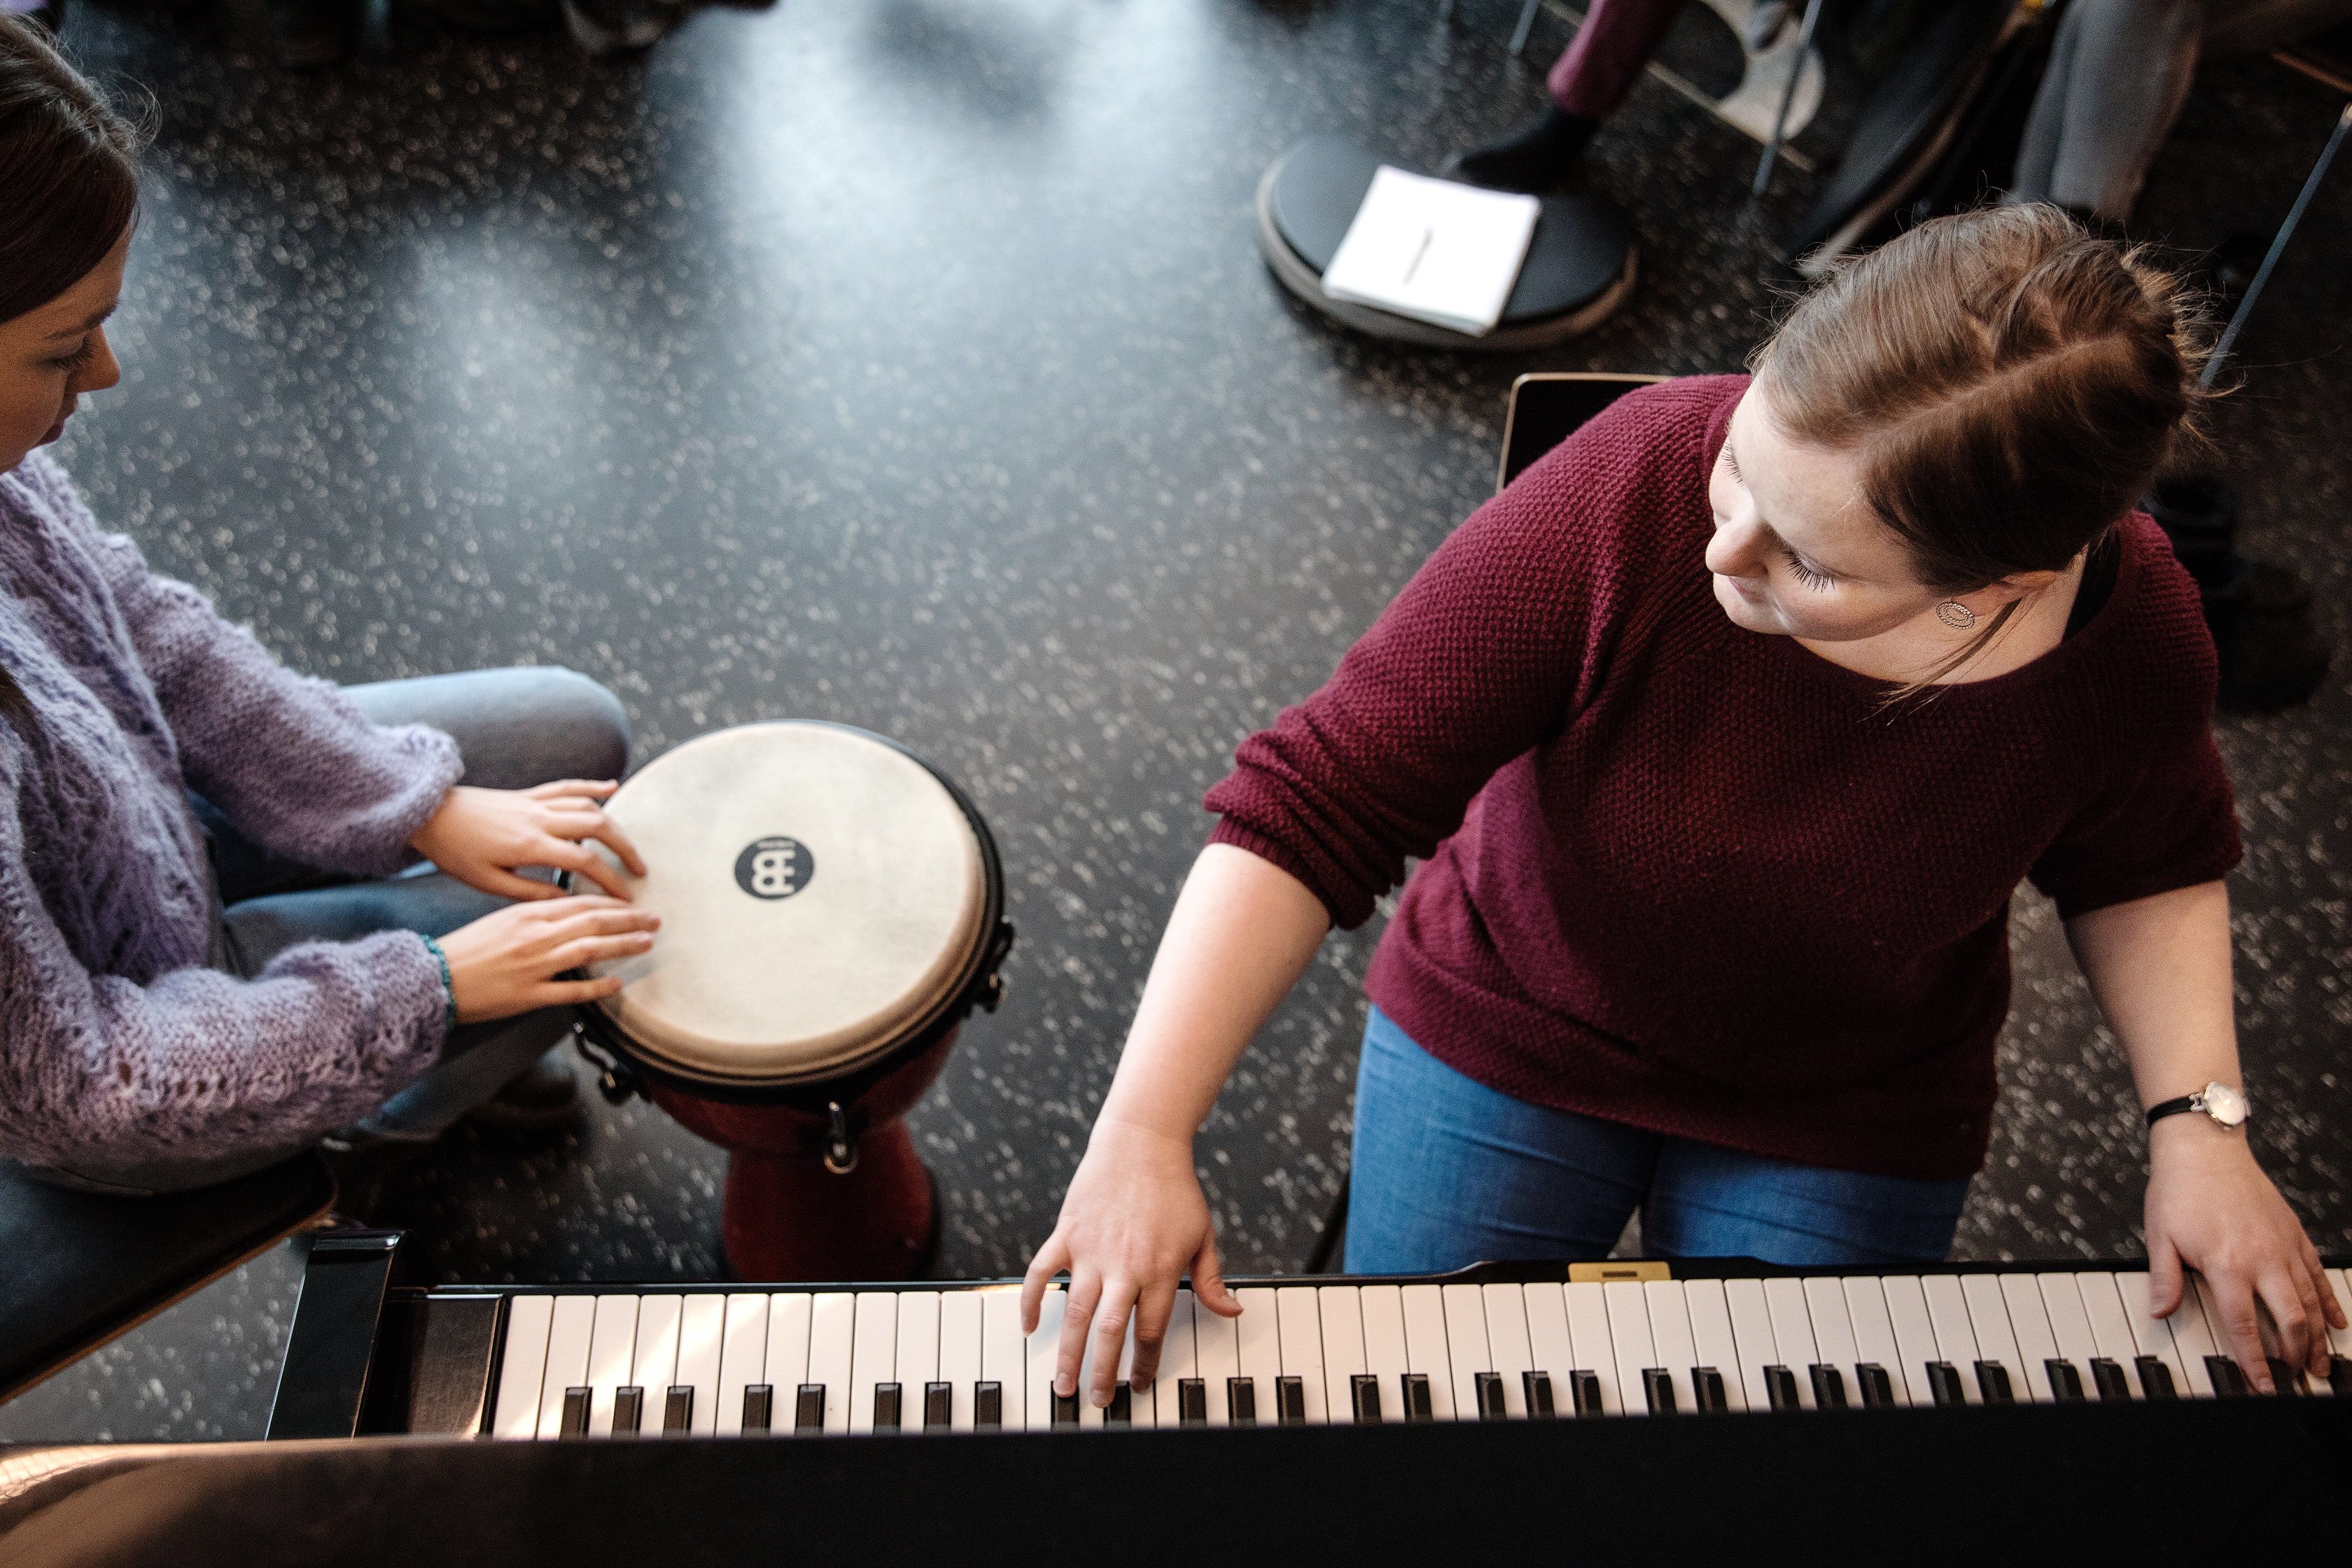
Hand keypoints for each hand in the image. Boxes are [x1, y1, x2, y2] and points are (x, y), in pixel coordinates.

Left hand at [410, 781, 647, 901]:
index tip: (626, 898)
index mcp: (530, 845)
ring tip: (628, 845)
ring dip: (614, 824)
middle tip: (640, 870)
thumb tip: (566, 900)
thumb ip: (531, 891)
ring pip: (588, 806)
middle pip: (598, 827)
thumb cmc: (455, 853)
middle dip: (625, 849)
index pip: (585, 861)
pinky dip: (592, 786)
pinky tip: (611, 788)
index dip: (610, 880)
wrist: (429, 814)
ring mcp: (535, 802)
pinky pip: (567, 786)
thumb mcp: (489, 882)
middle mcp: (539, 819)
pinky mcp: (529, 795)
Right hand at [437, 895, 659, 1023]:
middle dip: (628, 919)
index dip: (612, 902)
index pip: (581, 902)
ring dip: (622, 945)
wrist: (433, 977)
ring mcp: (534, 966)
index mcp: (528, 914)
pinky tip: (618, 983)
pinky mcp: (529, 995)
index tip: (634, 903)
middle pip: (593, 922)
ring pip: (589, 950)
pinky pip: (571, 991)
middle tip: (655, 918)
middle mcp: (535, 936)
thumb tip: (571, 912)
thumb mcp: (503, 920)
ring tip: (647, 942)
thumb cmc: (468, 949)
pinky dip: (597, 987)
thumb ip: (537, 915)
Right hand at [1021, 1118, 1243, 1407]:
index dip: (1144, 1365)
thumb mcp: (1204, 1235)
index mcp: (1161, 1270)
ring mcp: (1092, 1251)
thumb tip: (1232, 1313)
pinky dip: (1032, 1300)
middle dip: (1102, 1373)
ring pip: (1075, 1313)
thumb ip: (1213, 1280)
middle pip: (1110, 1333)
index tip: (1138, 1386)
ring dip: (1067, 1352)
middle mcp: (1125, 1266)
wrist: (1142, 1142)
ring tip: (1062, 1384)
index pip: (1151, 1332)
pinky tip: (1029, 1326)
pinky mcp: (1068, 1233)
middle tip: (1097, 1402)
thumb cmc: (1176, 1189)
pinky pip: (1041, 1273)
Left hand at [2144, 1117, 2343, 1391]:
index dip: (2254, 1360)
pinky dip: (2328, 1301)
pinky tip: (2335, 1323)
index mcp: (2227, 1266)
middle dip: (2296, 1354)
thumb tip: (2159, 1313)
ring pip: (2309, 1301)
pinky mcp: (2294, 1234)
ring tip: (2320, 1363)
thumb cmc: (2180, 1190)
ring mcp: (2283, 1247)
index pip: (2243, 1325)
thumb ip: (2165, 1279)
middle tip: (2300, 1378)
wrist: (2204, 1149)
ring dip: (2316, 1336)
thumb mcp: (2160, 1236)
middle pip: (2289, 1319)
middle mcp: (2262, 1260)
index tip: (2262, 1383)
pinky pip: (2317, 1273)